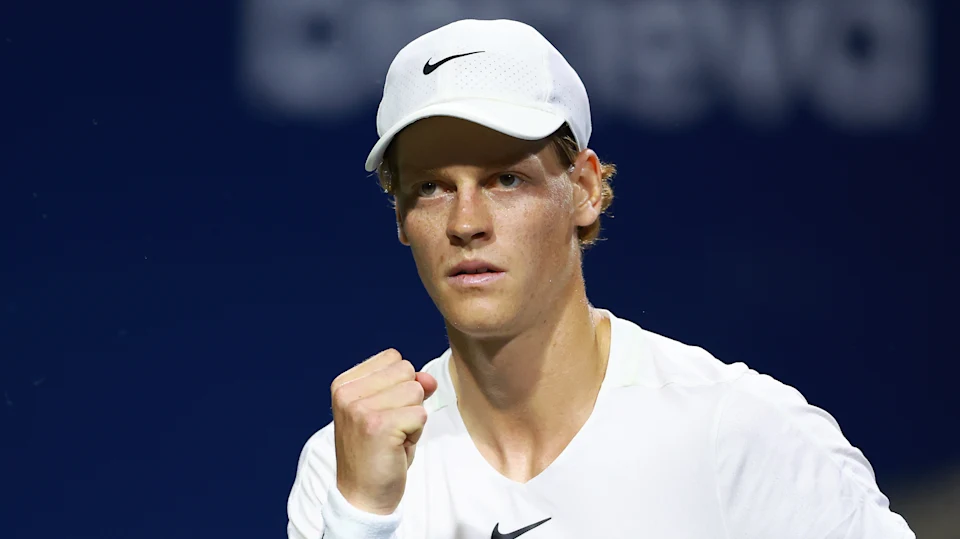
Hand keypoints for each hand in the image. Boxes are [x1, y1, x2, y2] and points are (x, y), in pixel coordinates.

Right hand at [330, 349, 438, 514]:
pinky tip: (396, 448)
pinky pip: (420, 415)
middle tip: (390, 428)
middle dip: (408, 400)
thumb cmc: (376, 453)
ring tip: (393, 438)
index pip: (394, 359)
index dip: (399, 386)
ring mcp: (360, 409)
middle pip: (406, 371)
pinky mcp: (378, 426)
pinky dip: (416, 433)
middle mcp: (347, 393)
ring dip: (413, 417)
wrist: (363, 497)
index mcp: (344, 384)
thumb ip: (408, 386)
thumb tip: (428, 378)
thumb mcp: (389, 411)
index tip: (382, 414)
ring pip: (416, 391)